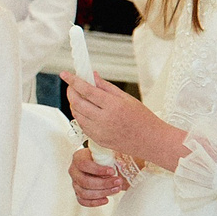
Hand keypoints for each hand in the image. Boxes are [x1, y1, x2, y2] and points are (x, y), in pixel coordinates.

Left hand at [62, 73, 187, 170]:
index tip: (64, 74)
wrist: (151, 141)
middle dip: (71, 92)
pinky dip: (80, 115)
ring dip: (74, 104)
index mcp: (113, 106)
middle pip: (77, 103)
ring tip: (79, 96)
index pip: (87, 90)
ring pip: (77, 114)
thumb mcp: (127, 98)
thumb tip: (92, 76)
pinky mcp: (97, 140)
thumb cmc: (143, 118)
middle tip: (71, 85)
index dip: (73, 81)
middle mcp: (104, 119)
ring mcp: (99, 132)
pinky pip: (82, 125)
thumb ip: (106, 87)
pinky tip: (85, 110)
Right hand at [68, 145, 131, 207]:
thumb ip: (114, 154)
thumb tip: (123, 161)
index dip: (98, 169)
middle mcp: (74, 170)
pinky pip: (82, 201)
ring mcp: (75, 182)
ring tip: (116, 189)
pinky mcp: (79, 193)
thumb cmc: (108, 158)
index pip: (83, 164)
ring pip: (84, 192)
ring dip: (102, 193)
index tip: (112, 171)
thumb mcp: (111, 153)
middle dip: (103, 183)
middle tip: (118, 181)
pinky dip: (94, 202)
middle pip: (84, 181)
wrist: (107, 165)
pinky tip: (106, 199)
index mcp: (79, 157)